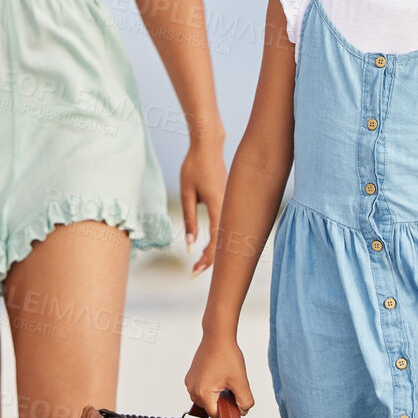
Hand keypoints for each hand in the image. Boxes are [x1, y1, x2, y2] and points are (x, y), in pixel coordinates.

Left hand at [179, 135, 225, 275]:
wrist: (208, 145)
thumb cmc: (194, 166)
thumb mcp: (186, 193)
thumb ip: (189, 219)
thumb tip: (190, 246)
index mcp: (218, 206)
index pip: (216, 242)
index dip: (206, 260)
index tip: (193, 271)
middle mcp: (228, 208)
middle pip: (224, 243)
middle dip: (210, 261)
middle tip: (193, 273)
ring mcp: (230, 205)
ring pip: (226, 235)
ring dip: (214, 252)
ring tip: (197, 263)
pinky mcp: (228, 202)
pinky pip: (226, 227)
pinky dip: (217, 240)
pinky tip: (207, 247)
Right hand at [185, 333, 254, 417]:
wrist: (217, 336)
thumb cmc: (226, 354)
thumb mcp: (241, 381)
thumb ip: (244, 401)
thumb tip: (242, 411)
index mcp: (203, 393)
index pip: (216, 415)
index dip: (228, 411)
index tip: (234, 401)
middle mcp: (192, 389)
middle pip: (210, 408)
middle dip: (222, 402)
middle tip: (230, 386)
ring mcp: (190, 382)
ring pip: (205, 400)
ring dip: (216, 395)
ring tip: (224, 379)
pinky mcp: (191, 376)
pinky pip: (201, 390)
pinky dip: (210, 388)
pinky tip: (218, 376)